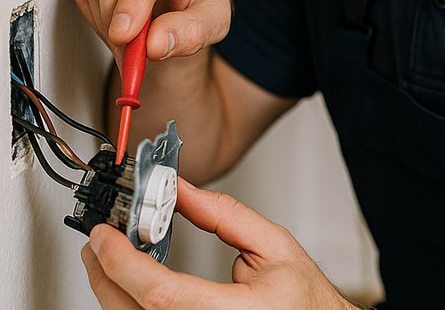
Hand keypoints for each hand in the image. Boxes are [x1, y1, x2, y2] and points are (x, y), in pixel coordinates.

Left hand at [81, 178, 363, 309]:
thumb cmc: (303, 299)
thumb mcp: (274, 245)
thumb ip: (225, 216)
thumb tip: (182, 190)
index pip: (163, 294)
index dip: (125, 263)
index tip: (106, 235)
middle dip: (105, 274)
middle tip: (98, 240)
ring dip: (111, 290)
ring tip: (108, 257)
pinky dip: (130, 305)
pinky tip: (129, 285)